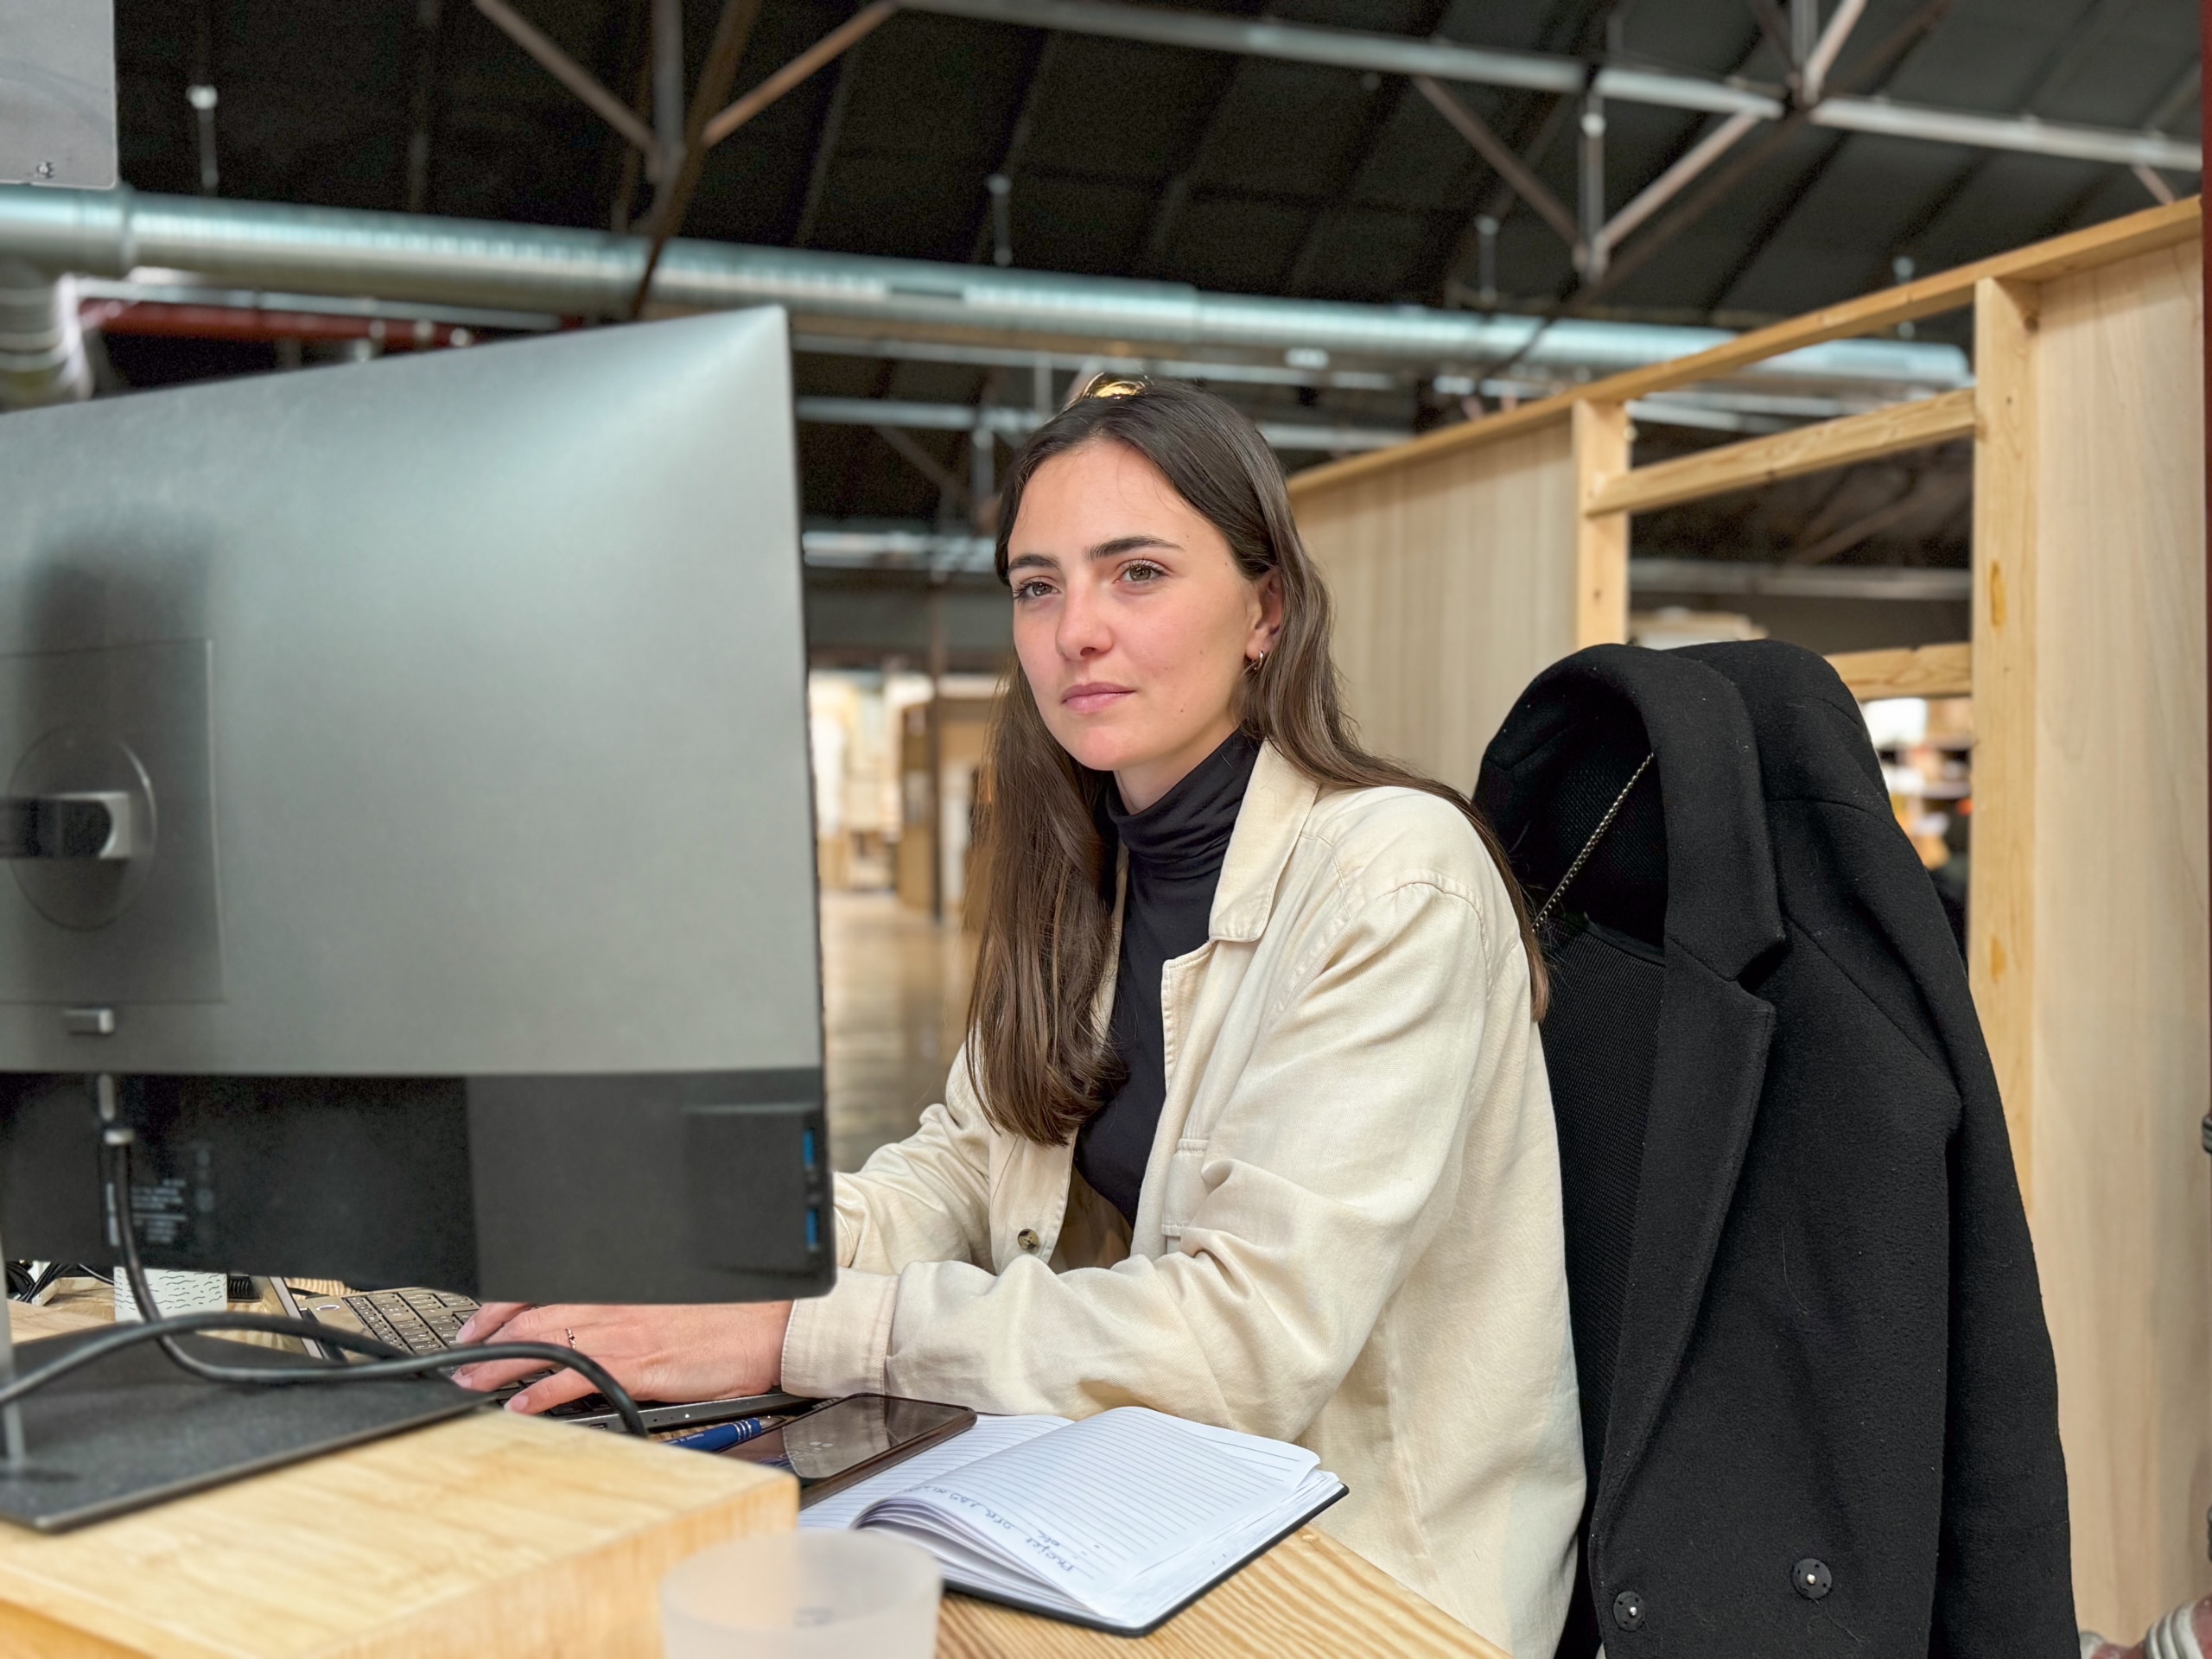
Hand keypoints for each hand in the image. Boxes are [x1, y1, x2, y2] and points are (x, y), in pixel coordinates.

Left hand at [449, 1301, 793, 1414]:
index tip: (477, 1323)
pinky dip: (541, 1392)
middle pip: (535, 1316)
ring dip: (500, 1365)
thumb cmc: (734, 1317)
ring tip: (471, 1384)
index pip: (548, 1289)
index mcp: (625, 1287)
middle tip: (459, 1360)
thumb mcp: (675, 1302)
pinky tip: (521, 1405)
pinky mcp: (640, 1366)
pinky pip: (577, 1379)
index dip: (503, 1306)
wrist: (776, 1327)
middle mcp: (618, 1305)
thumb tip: (595, 1328)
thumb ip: (632, 1311)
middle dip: (488, 1338)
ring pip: (545, 1343)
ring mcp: (626, 1334)